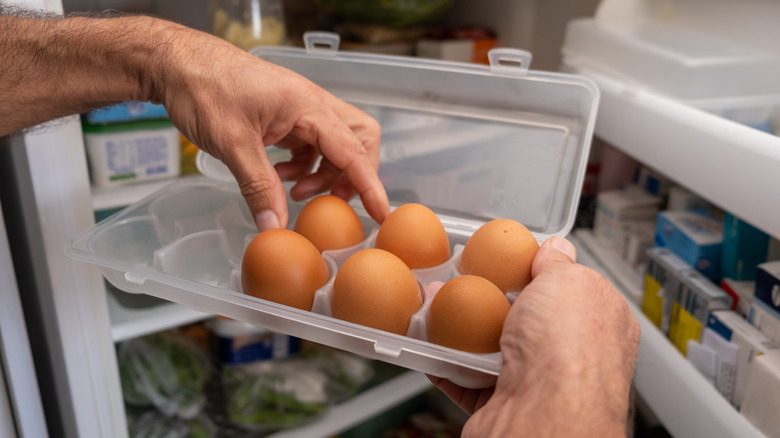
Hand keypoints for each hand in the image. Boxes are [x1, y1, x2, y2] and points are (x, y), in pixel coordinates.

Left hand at [148, 22, 389, 229]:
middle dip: (353, 174)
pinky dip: (304, 165)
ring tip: (294, 192)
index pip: (353, 150)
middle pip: (359, 140)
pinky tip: (279, 176)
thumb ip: (259, 188)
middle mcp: (312, 104)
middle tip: (332, 199)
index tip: (382, 212)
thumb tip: (276, 226)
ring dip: (324, 173)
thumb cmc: (204, 88)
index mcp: (308, 106)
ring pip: (335, 144)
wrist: (176, 63)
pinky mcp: (285, 114)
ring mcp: (299, 108)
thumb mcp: (232, 145)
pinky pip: (311, 144)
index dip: (370, 184)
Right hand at [431, 237, 639, 436]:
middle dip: (489, 299)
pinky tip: (431, 344)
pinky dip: (446, 363)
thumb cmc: (567, 350)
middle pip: (524, 318)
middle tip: (462, 281)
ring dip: (460, 330)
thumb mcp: (568, 280)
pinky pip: (467, 379)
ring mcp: (537, 383)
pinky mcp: (502, 405)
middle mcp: (572, 355)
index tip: (508, 260)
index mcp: (600, 322)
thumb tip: (555, 249)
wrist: (542, 416)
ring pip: (491, 349)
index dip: (539, 272)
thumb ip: (558, 263)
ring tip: (435, 307)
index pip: (570, 289)